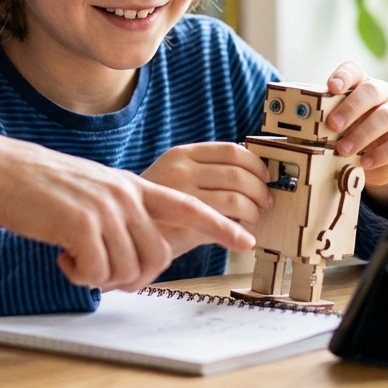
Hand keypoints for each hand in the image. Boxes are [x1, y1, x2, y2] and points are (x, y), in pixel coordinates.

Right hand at [0, 135, 255, 292]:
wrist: (4, 170)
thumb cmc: (44, 185)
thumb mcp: (94, 189)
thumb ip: (121, 212)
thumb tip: (134, 255)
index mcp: (133, 185)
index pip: (188, 205)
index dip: (219, 225)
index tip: (245, 240)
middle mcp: (125, 195)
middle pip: (156, 255)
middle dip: (135, 278)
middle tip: (105, 276)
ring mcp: (105, 208)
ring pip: (127, 268)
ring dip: (102, 277)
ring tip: (76, 260)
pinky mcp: (81, 224)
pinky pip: (97, 272)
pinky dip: (80, 275)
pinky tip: (63, 257)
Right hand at [141, 142, 271, 232]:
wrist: (122, 231)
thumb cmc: (153, 208)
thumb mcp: (172, 175)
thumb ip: (203, 170)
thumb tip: (250, 175)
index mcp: (180, 154)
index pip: (231, 150)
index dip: (256, 163)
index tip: (265, 176)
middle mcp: (181, 171)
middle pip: (238, 174)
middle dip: (260, 190)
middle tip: (266, 202)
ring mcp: (182, 197)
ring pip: (237, 199)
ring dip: (254, 211)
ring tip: (254, 220)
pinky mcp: (185, 224)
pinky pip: (227, 224)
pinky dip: (242, 231)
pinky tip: (241, 236)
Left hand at [325, 62, 387, 203]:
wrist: (371, 158)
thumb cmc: (347, 133)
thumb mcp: (332, 124)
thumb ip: (320, 119)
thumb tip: (294, 123)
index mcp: (359, 85)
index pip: (353, 71)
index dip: (343, 76)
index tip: (331, 87)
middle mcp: (381, 94)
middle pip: (371, 90)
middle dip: (350, 108)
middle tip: (332, 125)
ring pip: (386, 116)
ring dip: (362, 133)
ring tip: (343, 150)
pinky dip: (383, 153)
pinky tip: (366, 162)